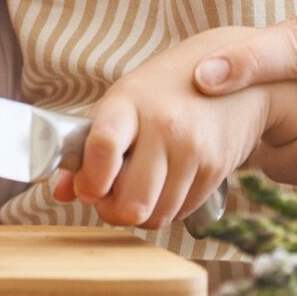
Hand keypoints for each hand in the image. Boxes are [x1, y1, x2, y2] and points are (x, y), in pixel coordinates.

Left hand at [53, 63, 262, 230]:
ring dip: (141, 212)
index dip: (91, 181)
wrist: (234, 80)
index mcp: (130, 102)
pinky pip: (180, 212)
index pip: (104, 147)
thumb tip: (62, 191)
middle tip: (109, 196)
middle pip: (131, 202)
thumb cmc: (166, 90)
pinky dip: (167, 208)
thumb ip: (88, 148)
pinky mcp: (217, 169)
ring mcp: (195, 149)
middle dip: (113, 210)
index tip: (88, 188)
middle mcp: (165, 126)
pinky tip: (165, 182)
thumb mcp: (121, 103)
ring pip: (156, 216)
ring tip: (138, 186)